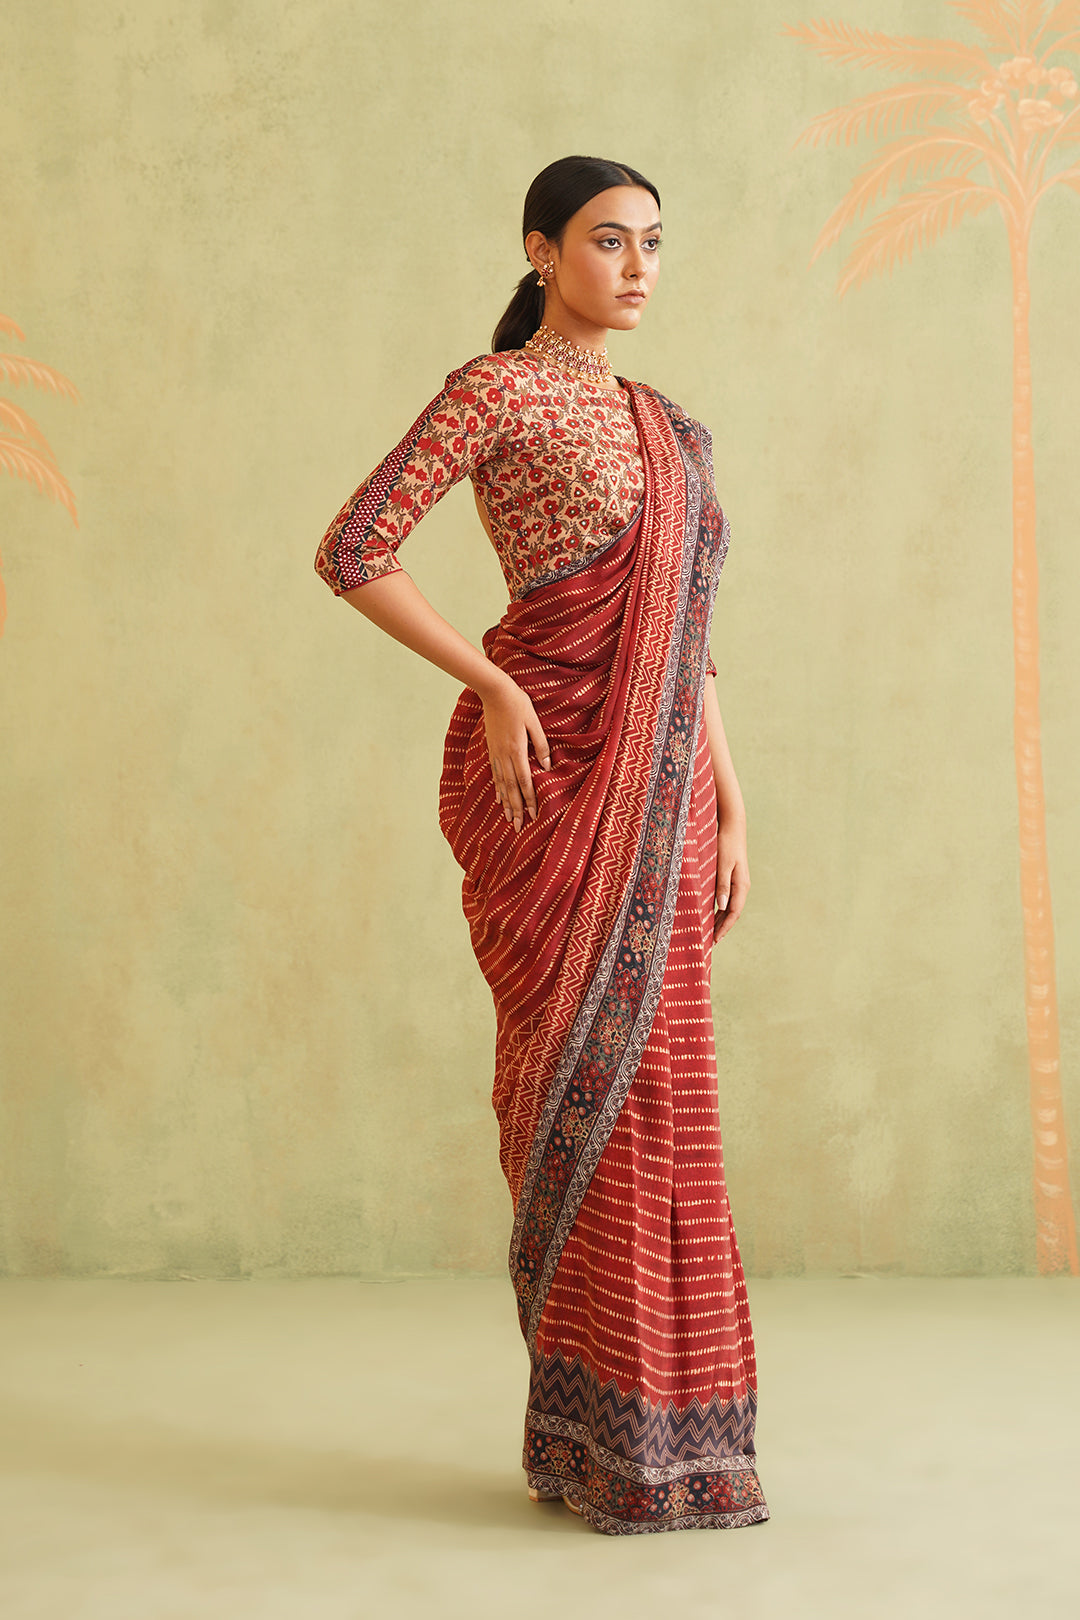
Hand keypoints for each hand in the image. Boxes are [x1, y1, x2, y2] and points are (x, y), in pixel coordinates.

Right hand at [481, 672, 550, 833]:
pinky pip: (495, 773)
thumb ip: (541, 745)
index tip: (532, 815)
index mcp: (517, 750)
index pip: (525, 781)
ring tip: (508, 818)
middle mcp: (505, 755)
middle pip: (511, 788)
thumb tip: (547, 767)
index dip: (529, 799)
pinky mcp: (491, 749)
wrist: (494, 691)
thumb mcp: (534, 722)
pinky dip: (497, 788)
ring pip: (502, 784)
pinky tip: (499, 798)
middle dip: (516, 808)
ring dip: (506, 803)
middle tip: (518, 827)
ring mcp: (496, 753)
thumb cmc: (518, 704)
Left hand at [713, 815, 748, 942]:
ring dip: (721, 920)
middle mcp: (742, 886)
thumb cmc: (725, 844)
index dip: (724, 928)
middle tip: (710, 942)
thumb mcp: (722, 865)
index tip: (714, 940)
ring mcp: (738, 882)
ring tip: (710, 932)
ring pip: (730, 907)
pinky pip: (727, 898)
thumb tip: (721, 908)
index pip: (733, 913)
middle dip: (722, 928)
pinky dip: (720, 909)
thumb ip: (722, 886)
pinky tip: (712, 913)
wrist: (732, 827)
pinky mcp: (733, 877)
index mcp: (741, 885)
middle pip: (732, 913)